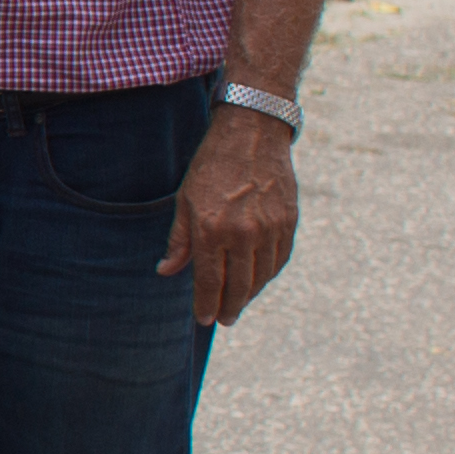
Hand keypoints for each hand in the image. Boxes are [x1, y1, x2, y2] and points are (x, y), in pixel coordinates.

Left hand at [161, 107, 297, 327]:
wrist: (252, 133)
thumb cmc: (212, 165)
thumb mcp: (185, 200)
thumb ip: (178, 240)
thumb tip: (166, 271)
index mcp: (211, 228)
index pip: (208, 280)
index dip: (206, 304)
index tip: (204, 318)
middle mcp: (242, 233)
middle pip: (237, 285)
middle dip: (229, 307)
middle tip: (224, 319)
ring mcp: (269, 228)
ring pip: (261, 276)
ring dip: (250, 294)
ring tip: (239, 303)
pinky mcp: (289, 221)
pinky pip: (279, 259)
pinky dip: (269, 274)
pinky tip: (259, 280)